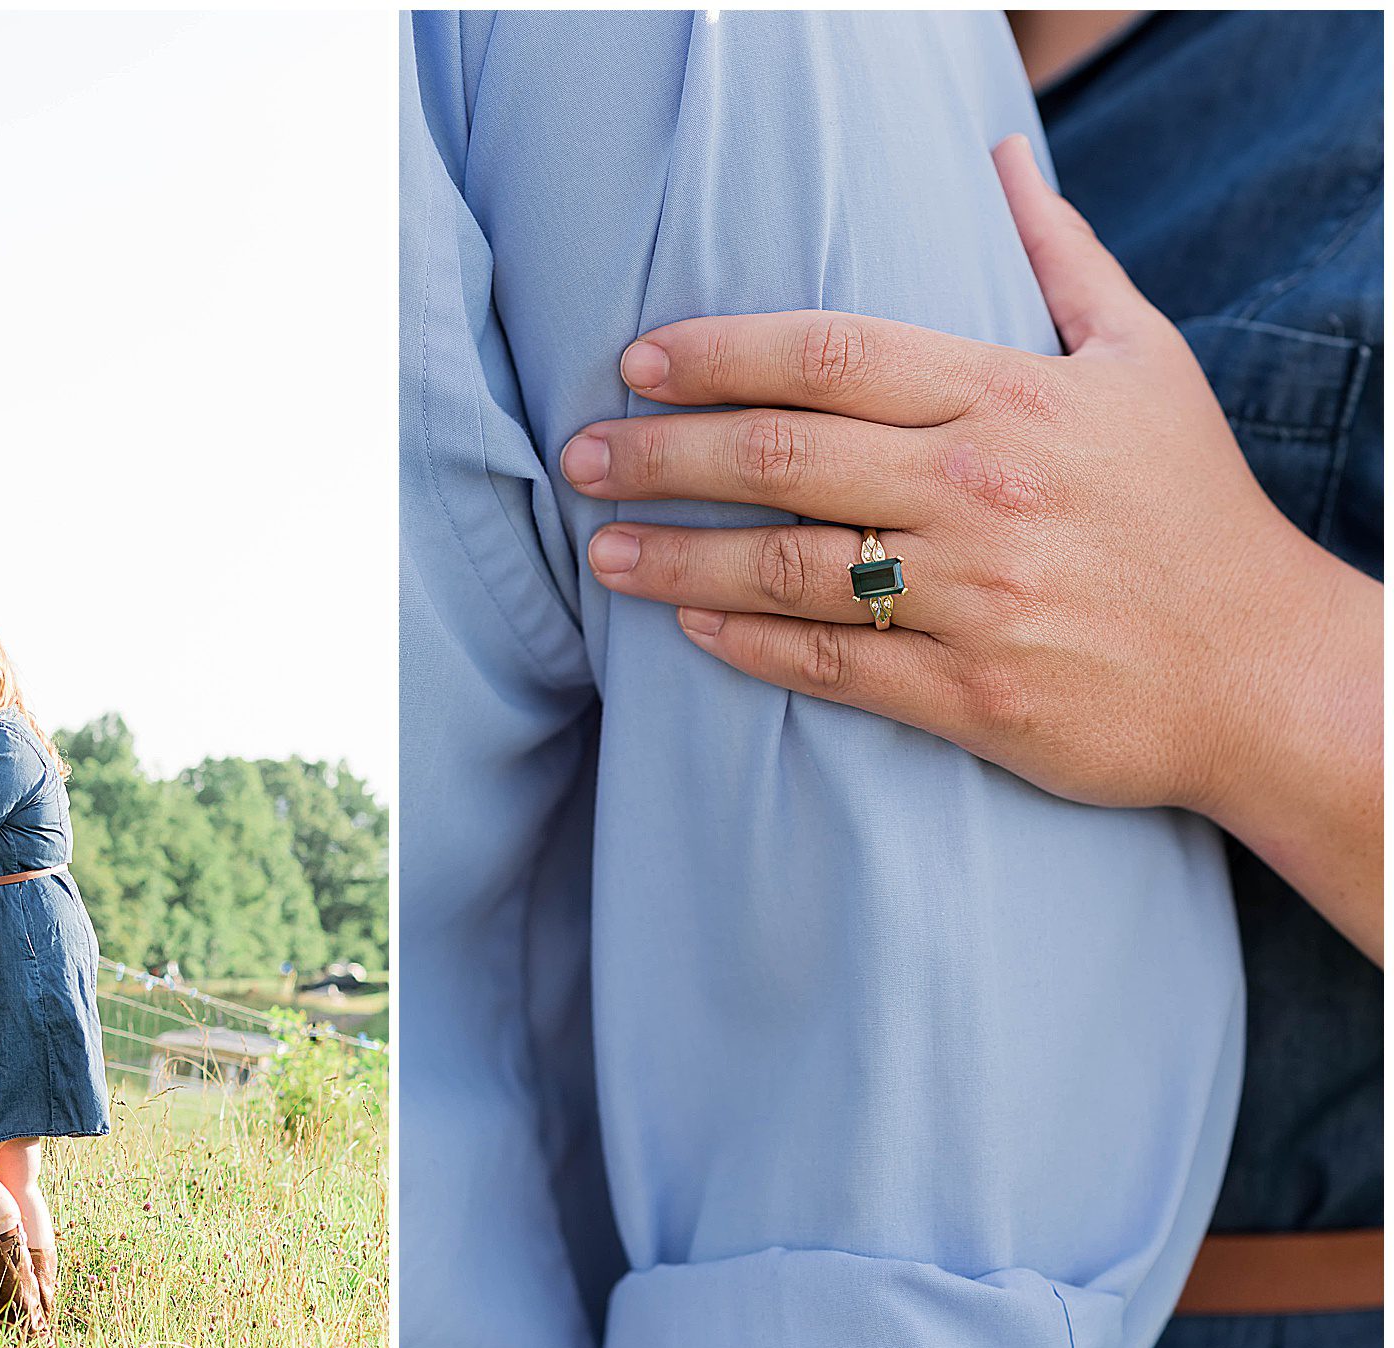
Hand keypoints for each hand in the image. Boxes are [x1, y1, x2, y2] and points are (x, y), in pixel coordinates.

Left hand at [565, 134, 1355, 815]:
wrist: (1266, 672)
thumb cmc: (1191, 508)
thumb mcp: (1142, 357)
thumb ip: (1060, 255)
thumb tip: (998, 155)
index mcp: (1012, 396)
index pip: (829, 355)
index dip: (718, 353)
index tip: (637, 362)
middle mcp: (982, 490)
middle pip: (781, 456)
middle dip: (660, 453)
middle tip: (579, 457)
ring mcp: (975, 597)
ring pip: (788, 567)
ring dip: (676, 557)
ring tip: (601, 549)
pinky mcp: (973, 694)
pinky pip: (832, 663)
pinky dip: (747, 645)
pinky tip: (685, 629)